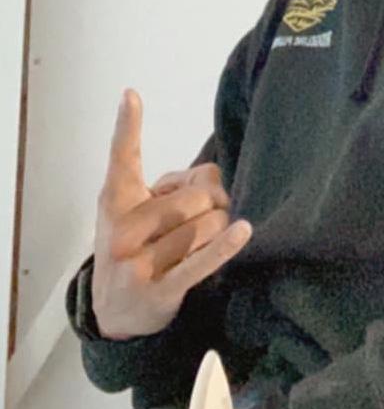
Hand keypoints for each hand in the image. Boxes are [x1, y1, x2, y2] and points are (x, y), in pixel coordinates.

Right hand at [92, 89, 252, 339]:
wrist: (115, 314)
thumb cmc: (138, 247)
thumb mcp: (140, 212)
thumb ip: (175, 185)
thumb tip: (214, 177)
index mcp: (116, 202)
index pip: (123, 159)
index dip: (127, 126)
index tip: (131, 95)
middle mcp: (122, 230)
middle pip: (195, 197)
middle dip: (213, 200)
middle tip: (210, 212)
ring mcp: (139, 263)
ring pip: (206, 225)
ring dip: (220, 227)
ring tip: (208, 237)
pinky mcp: (161, 290)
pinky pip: (202, 261)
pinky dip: (225, 246)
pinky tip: (243, 230)